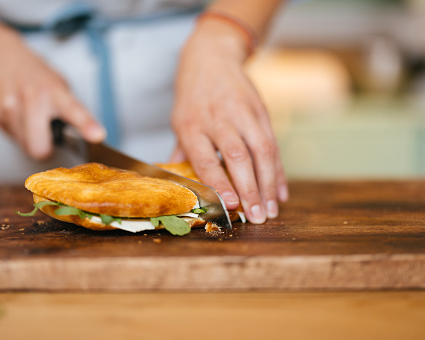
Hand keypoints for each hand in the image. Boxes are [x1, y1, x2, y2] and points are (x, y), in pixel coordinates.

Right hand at [0, 34, 104, 159]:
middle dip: (46, 148)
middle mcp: (31, 97)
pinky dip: (19, 133)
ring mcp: (9, 107)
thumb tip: (87, 136)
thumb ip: (72, 111)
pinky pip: (13, 139)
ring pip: (26, 147)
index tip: (97, 136)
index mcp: (53, 90)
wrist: (2, 58)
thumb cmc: (36, 76)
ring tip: (32, 119)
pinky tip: (19, 116)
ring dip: (31, 140)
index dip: (86, 125)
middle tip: (48, 136)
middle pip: (39, 148)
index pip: (74, 111)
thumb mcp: (60, 86)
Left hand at [170, 19, 287, 223]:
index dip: (220, 183)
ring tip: (271, 210)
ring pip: (261, 151)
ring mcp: (242, 113)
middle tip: (259, 217)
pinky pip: (273, 143)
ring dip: (269, 184)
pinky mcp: (261, 110)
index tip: (232, 205)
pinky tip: (280, 191)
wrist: (211, 57)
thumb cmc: (192, 97)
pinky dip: (278, 170)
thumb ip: (182, 155)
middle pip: (238, 157)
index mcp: (191, 125)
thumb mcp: (179, 122)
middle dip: (251, 190)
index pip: (206, 159)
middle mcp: (218, 119)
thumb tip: (179, 188)